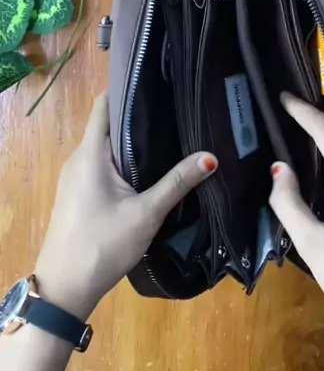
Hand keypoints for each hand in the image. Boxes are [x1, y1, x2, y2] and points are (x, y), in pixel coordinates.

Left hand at [35, 93, 216, 319]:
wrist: (65, 288)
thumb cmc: (103, 244)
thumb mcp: (146, 213)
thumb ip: (178, 182)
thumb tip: (212, 156)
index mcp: (91, 152)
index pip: (106, 104)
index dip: (130, 88)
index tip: (160, 82)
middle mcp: (80, 157)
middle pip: (110, 123)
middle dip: (140, 116)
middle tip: (178, 109)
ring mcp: (77, 176)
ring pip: (108, 146)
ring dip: (134, 141)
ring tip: (172, 134)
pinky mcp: (80, 193)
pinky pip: (104, 164)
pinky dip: (126, 160)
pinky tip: (151, 167)